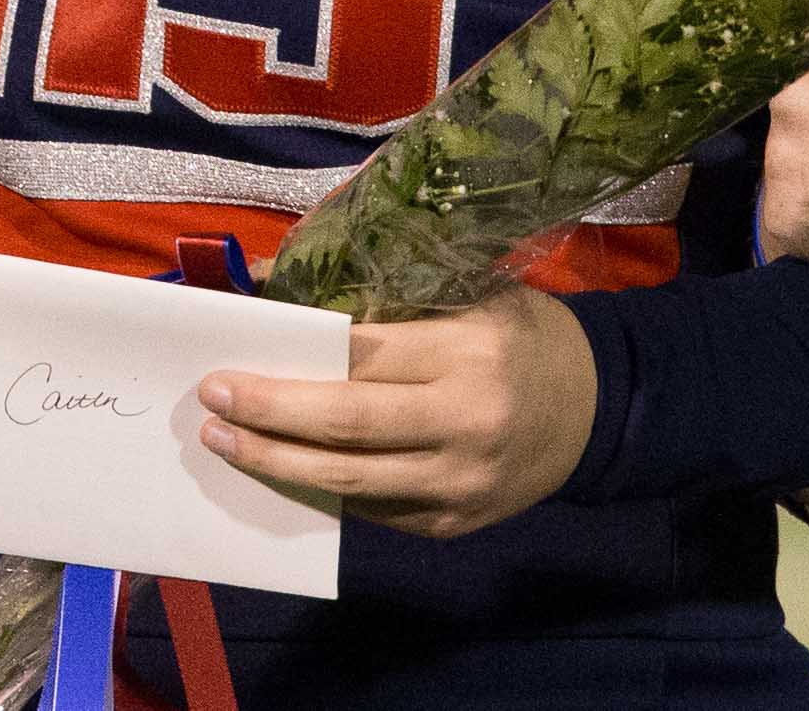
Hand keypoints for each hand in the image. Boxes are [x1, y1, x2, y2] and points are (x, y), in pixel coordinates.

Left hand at [197, 285, 597, 538]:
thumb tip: (273, 284)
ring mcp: (462, 484)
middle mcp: (466, 423)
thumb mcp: (468, 293)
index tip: (231, 352)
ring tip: (223, 442)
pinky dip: (322, 489)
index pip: (361, 356)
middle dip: (269, 413)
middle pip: (347, 424)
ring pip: (352, 481)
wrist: (599, 411)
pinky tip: (279, 468)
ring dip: (276, 462)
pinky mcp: (457, 523)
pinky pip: (374, 509)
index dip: (292, 357)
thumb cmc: (520, 338)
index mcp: (468, 353)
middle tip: (210, 400)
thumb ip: (379, 295)